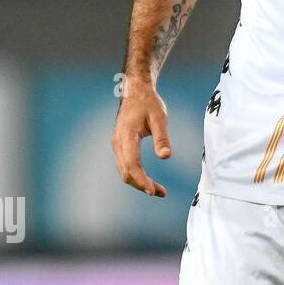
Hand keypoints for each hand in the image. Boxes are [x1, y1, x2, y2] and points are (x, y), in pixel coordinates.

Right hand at [111, 77, 170, 197]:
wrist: (135, 91)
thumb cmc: (149, 103)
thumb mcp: (160, 117)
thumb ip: (162, 137)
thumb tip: (166, 157)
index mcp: (126, 135)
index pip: (132, 164)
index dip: (141, 179)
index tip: (152, 190)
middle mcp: (118, 143)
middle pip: (126, 172)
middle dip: (142, 185)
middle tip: (161, 193)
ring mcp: (117, 145)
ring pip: (124, 171)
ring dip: (139, 182)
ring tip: (158, 190)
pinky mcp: (120, 146)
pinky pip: (126, 165)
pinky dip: (136, 175)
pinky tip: (148, 180)